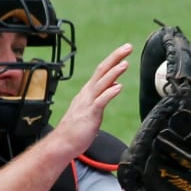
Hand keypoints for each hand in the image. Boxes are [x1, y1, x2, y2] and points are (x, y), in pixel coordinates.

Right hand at [51, 42, 131, 156]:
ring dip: (113, 72)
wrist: (63, 143)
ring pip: (101, 83)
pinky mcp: (89, 115)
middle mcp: (88, 94)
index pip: (102, 71)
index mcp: (89, 92)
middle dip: (115, 58)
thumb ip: (103, 96)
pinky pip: (100, 102)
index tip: (125, 50)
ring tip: (125, 63)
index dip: (114, 59)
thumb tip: (115, 85)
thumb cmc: (78, 128)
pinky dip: (109, 93)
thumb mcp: (94, 108)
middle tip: (128, 47)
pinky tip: (118, 87)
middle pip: (102, 71)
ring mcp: (88, 103)